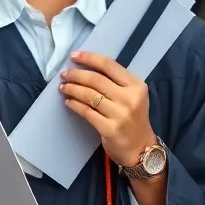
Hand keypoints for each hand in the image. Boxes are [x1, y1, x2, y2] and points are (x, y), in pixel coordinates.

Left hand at [61, 52, 155, 167]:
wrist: (141, 148)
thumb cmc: (134, 119)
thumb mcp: (133, 96)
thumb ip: (116, 83)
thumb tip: (86, 69)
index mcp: (136, 85)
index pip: (110, 65)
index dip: (89, 58)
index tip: (74, 56)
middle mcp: (130, 98)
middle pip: (97, 80)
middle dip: (76, 74)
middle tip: (64, 74)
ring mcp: (120, 114)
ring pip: (89, 95)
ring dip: (73, 89)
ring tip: (63, 87)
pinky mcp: (110, 129)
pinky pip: (87, 112)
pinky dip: (75, 105)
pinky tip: (68, 102)